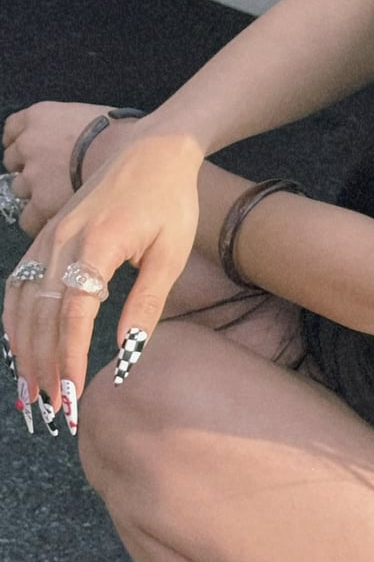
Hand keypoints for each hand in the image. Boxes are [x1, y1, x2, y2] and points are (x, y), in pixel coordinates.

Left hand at [2, 102, 113, 235]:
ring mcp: (32, 174)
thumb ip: (74, 127)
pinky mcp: (41, 202)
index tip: (36, 152)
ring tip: (64, 198)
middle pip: (15, 160)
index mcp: (40, 116)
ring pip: (20, 189)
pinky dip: (40, 220)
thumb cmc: (125, 136)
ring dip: (37, 194)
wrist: (131, 157)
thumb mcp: (93, 116)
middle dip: (33, 168)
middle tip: (58, 176)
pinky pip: (28, 218)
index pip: (13, 130)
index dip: (25, 144)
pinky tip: (57, 218)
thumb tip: (81, 140)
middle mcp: (29, 143)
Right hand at [2, 128, 203, 424]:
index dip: (69, 357)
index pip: (73, 314)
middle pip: (40, 315)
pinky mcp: (46, 237)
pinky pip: (18, 283)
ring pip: (23, 303)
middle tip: (54, 408)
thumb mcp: (171, 255)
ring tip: (34, 390)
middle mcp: (62, 241)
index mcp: (96, 245)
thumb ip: (146, 304)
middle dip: (44, 365)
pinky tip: (18, 348)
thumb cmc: (171, 202)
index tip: (73, 394)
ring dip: (25, 350)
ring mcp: (48, 237)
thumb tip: (128, 354)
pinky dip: (14, 319)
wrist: (154, 152)